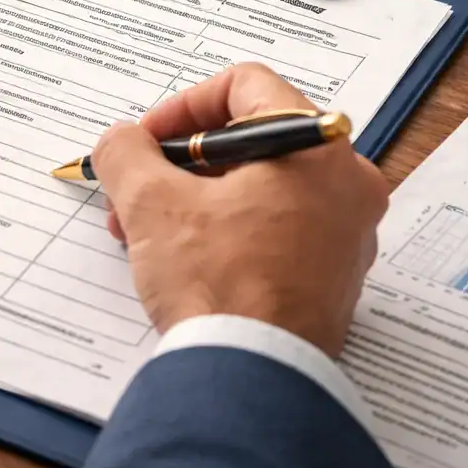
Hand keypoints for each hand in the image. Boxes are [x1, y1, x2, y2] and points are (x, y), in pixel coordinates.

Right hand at [91, 62, 387, 355]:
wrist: (252, 381)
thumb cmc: (218, 288)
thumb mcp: (152, 205)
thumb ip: (127, 153)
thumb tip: (121, 142)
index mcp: (316, 149)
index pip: (247, 86)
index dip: (184, 105)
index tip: (148, 140)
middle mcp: (347, 184)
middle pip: (252, 140)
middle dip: (180, 163)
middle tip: (137, 188)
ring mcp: (346, 233)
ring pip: (261, 188)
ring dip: (195, 198)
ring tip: (143, 231)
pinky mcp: (333, 276)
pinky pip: (277, 229)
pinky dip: (228, 230)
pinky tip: (179, 259)